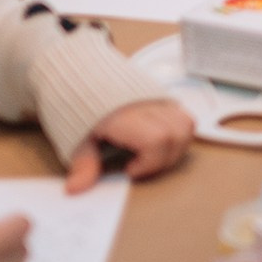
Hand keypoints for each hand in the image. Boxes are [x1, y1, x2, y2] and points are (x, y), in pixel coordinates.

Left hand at [66, 99, 194, 192]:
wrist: (81, 73)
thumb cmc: (77, 107)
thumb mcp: (75, 140)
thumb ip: (83, 164)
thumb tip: (76, 189)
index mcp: (124, 116)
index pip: (157, 140)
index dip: (150, 163)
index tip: (129, 169)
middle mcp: (146, 104)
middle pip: (176, 135)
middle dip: (164, 160)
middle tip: (141, 165)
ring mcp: (157, 98)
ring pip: (186, 124)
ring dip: (176, 146)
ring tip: (153, 154)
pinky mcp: (163, 95)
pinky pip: (183, 114)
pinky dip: (178, 132)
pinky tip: (158, 140)